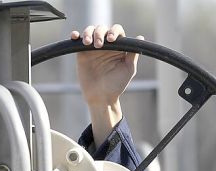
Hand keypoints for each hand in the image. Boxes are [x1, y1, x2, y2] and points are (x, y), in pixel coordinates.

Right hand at [70, 24, 143, 145]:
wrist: (102, 97)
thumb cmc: (117, 84)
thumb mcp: (128, 69)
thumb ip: (133, 54)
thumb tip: (140, 37)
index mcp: (117, 46)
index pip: (116, 31)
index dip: (114, 32)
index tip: (111, 39)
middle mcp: (105, 45)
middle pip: (101, 29)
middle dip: (99, 33)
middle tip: (99, 46)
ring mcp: (92, 48)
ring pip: (89, 31)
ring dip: (88, 33)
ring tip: (87, 43)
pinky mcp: (81, 54)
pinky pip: (77, 42)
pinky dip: (75, 36)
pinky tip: (75, 36)